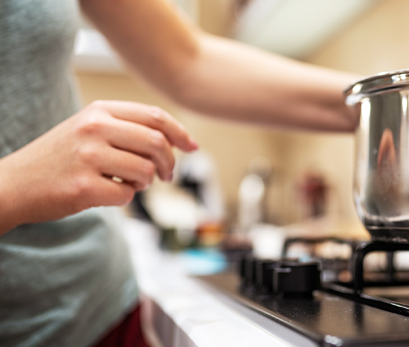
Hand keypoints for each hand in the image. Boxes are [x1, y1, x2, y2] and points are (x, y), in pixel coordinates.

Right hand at [0, 100, 197, 232]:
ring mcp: (88, 157)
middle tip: (166, 175)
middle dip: (169, 163)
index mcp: (99, 111)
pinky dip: (124, 198)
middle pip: (157, 143)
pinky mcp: (84, 186)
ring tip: (128, 182)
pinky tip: (105, 193)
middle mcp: (94, 128)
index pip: (155, 116)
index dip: (179, 133)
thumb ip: (128, 129)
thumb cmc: (61, 158)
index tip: (192, 146)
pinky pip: (127, 195)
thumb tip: (178, 140)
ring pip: (146, 171)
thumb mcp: (89, 129)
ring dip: (145, 182)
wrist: (14, 184)